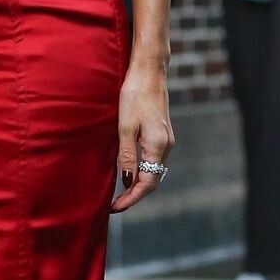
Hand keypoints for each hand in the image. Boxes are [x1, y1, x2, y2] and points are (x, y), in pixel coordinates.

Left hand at [111, 64, 173, 211]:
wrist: (149, 72)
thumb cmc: (135, 95)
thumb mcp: (125, 126)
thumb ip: (127, 155)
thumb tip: (127, 181)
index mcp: (158, 146)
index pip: (147, 183)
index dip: (131, 198)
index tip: (115, 208)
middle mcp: (166, 146)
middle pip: (152, 181)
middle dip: (134, 195)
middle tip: (114, 205)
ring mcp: (166, 141)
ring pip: (153, 172)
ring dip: (137, 185)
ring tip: (118, 193)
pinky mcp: (161, 135)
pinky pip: (152, 161)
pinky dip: (141, 172)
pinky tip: (128, 173)